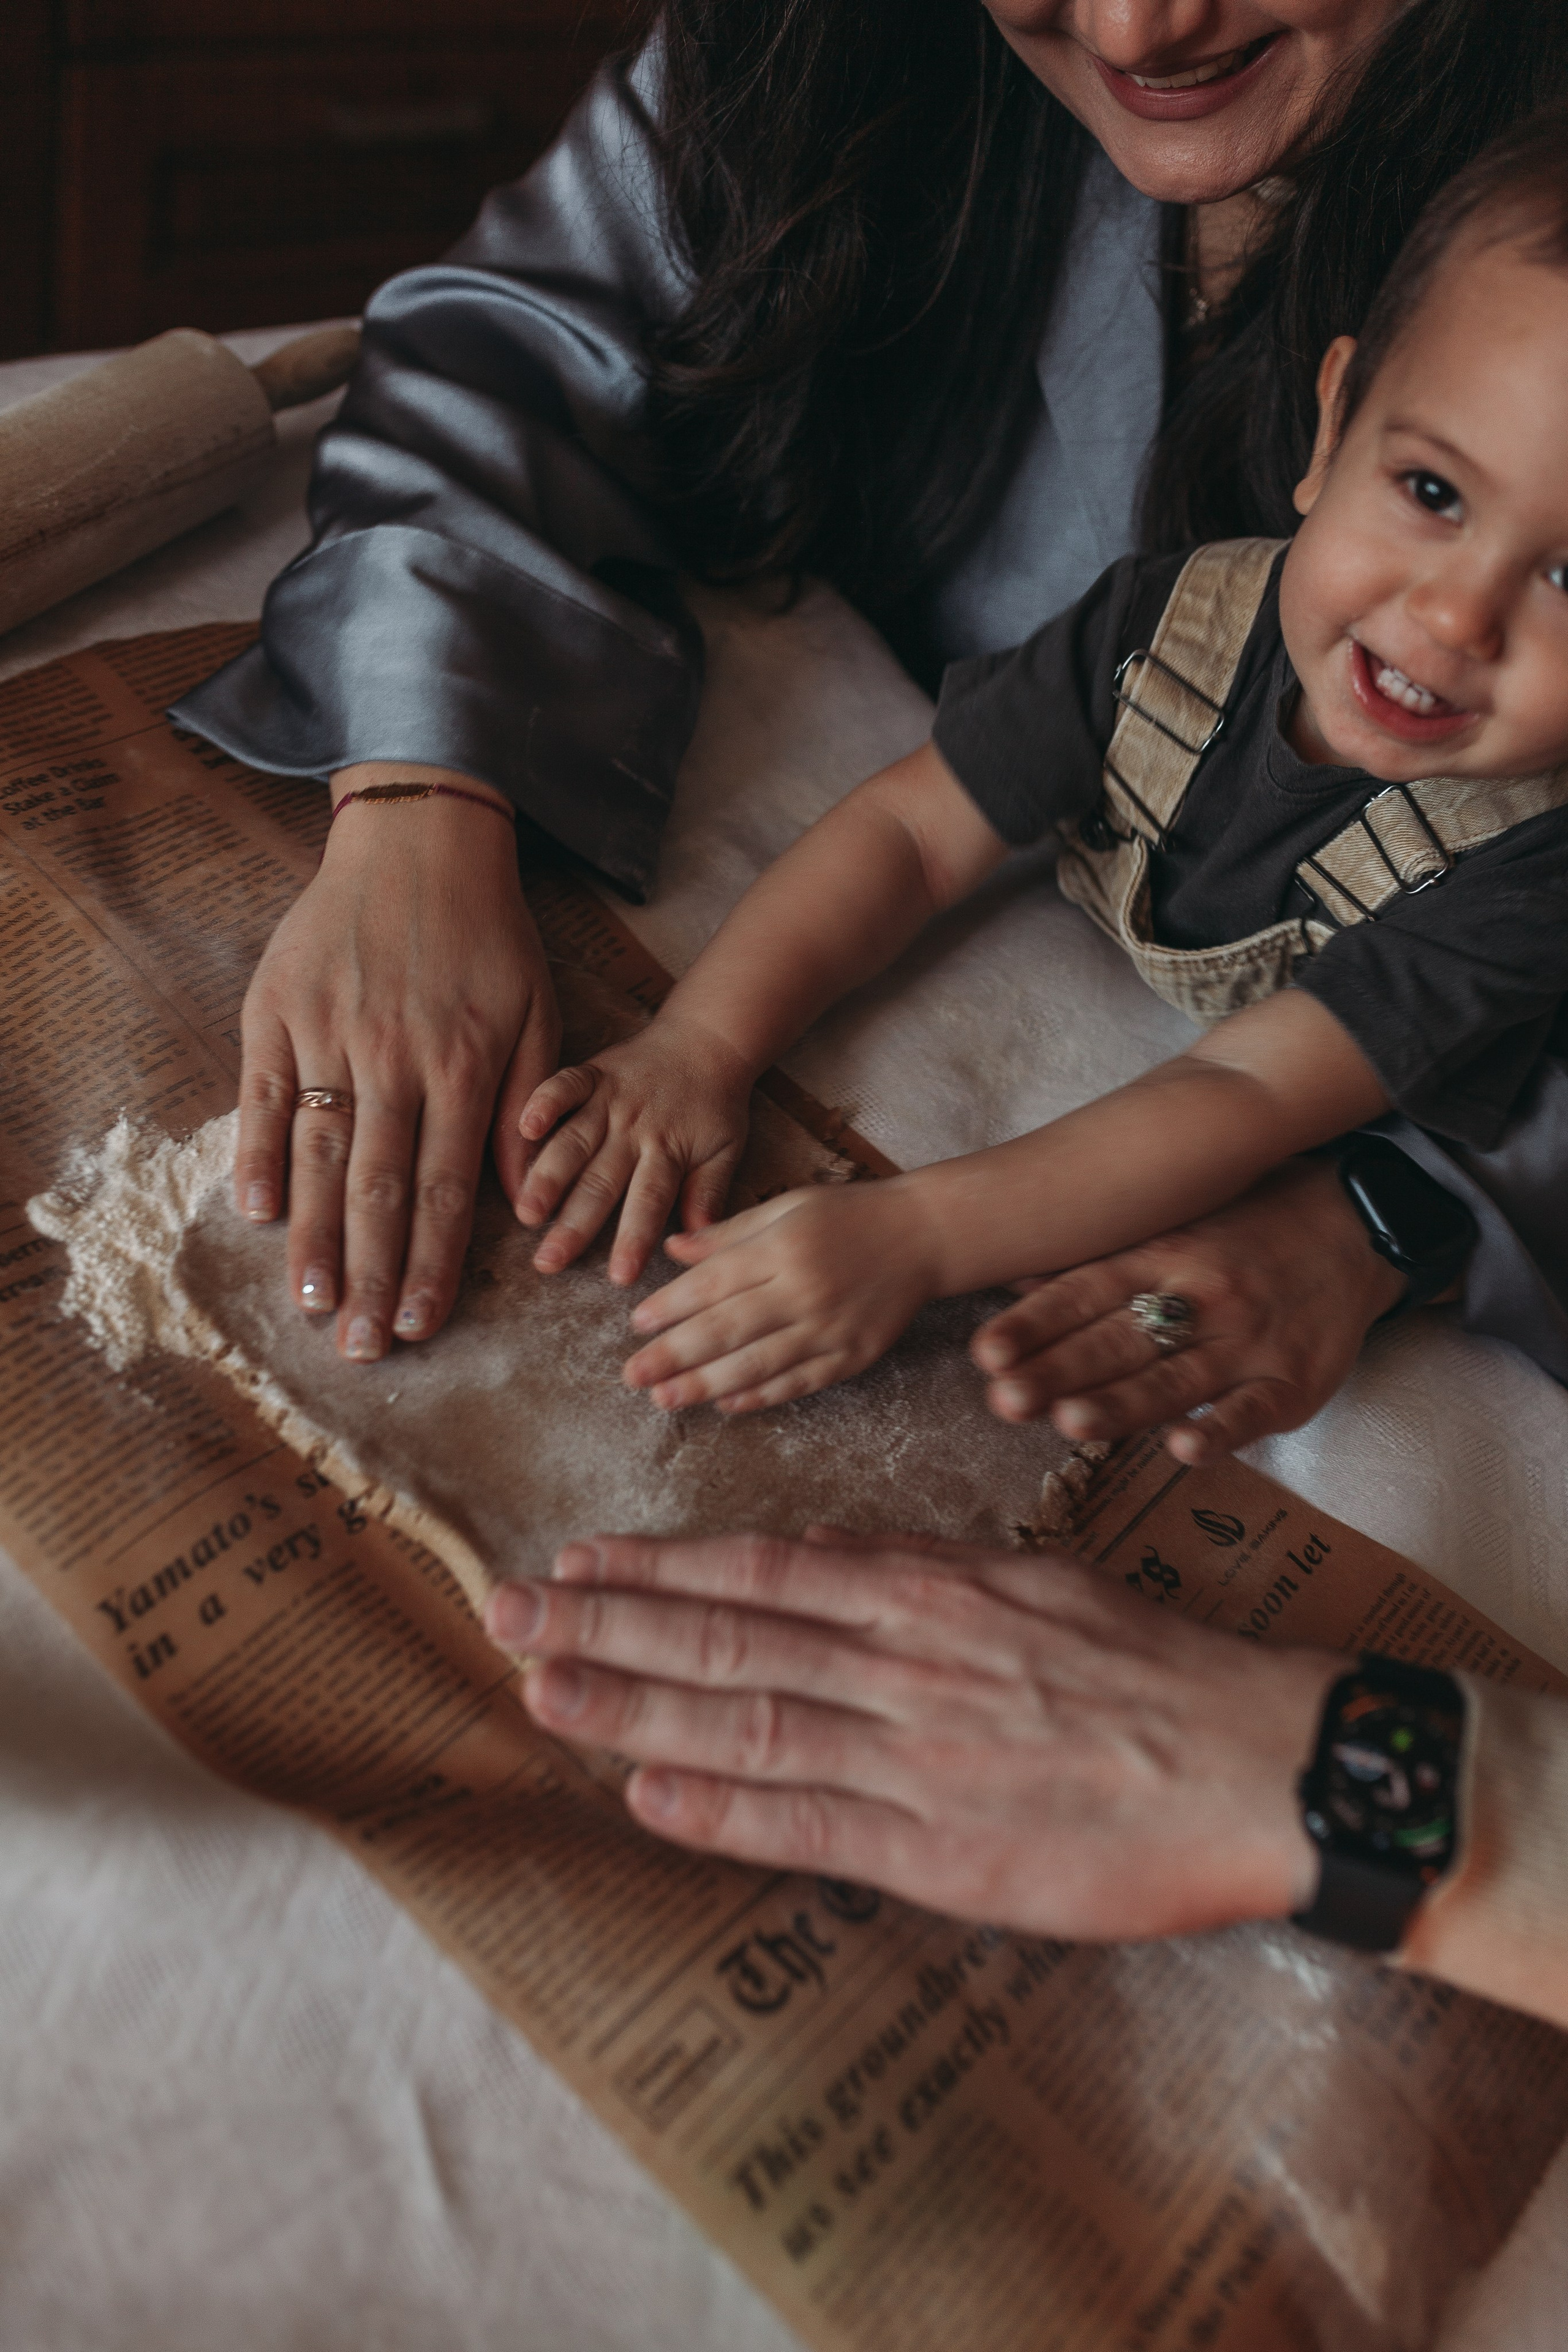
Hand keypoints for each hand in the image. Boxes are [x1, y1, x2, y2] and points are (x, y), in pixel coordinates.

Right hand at [234, 768, 559, 1361]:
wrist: (423, 839)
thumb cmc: (490, 935)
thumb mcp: (537, 1014)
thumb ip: (527, 1110)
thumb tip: (517, 1203)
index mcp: (465, 1066)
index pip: (446, 1188)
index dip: (430, 1263)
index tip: (418, 1323)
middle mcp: (396, 1057)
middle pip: (380, 1189)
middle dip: (371, 1275)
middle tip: (360, 1347)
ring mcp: (332, 1031)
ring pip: (322, 1153)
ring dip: (315, 1236)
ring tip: (311, 1303)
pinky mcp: (278, 1007)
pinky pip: (265, 1093)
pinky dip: (260, 1152)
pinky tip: (258, 1211)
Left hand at [485, 1528, 1339, 1940]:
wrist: (1258, 1761)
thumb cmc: (1150, 1670)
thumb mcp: (1033, 1583)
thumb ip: (921, 1573)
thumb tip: (823, 1552)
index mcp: (931, 1593)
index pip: (762, 1573)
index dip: (657, 1571)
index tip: (576, 1563)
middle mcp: (906, 1662)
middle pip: (728, 1639)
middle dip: (606, 1626)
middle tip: (505, 1612)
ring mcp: (918, 1757)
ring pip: (748, 1721)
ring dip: (632, 1708)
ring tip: (540, 1690)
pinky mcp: (944, 1851)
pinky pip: (810, 1826)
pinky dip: (721, 1814)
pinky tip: (645, 1801)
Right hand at [514, 1019, 752, 1284]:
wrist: (710, 1040)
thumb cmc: (716, 1105)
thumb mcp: (726, 1150)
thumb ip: (710, 1192)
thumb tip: (698, 1240)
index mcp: (668, 1151)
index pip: (649, 1202)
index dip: (633, 1239)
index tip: (618, 1277)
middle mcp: (634, 1129)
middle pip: (601, 1181)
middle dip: (573, 1224)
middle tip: (548, 1262)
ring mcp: (610, 1100)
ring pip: (573, 1142)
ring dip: (547, 1176)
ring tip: (526, 1211)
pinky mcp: (592, 1073)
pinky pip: (564, 1084)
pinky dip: (543, 1101)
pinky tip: (523, 1125)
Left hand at [624, 1181, 938, 1411]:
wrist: (924, 1236)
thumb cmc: (849, 1215)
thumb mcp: (787, 1207)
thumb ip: (729, 1233)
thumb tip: (672, 1247)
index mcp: (783, 1248)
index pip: (714, 1282)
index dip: (671, 1305)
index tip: (637, 1324)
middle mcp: (804, 1290)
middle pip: (727, 1329)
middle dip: (674, 1355)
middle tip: (633, 1376)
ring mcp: (830, 1328)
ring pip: (758, 1364)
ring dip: (706, 1385)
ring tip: (665, 1399)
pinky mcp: (853, 1356)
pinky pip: (799, 1382)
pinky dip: (761, 1396)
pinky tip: (725, 1404)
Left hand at [969, 1156, 1406, 1462]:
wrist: (1353, 1224)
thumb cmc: (1241, 1228)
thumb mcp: (1169, 1224)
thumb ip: (1093, 1260)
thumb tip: (1006, 1272)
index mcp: (1161, 1254)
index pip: (1086, 1291)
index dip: (1035, 1322)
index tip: (987, 1351)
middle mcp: (1201, 1296)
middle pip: (1120, 1341)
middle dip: (1059, 1372)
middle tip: (1004, 1399)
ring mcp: (1248, 1341)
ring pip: (1176, 1379)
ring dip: (1123, 1405)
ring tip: (1069, 1423)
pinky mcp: (1294, 1381)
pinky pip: (1255, 1410)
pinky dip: (1222, 1431)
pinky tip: (1184, 1450)